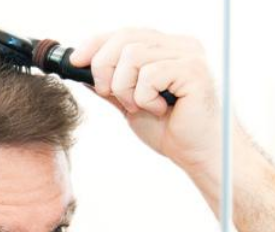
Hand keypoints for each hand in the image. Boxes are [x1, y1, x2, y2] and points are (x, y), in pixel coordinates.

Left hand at [69, 29, 221, 174]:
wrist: (199, 155)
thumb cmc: (171, 131)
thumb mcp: (131, 104)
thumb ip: (113, 84)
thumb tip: (83, 68)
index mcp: (167, 48)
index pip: (126, 33)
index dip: (96, 43)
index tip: (75, 61)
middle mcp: (180, 45)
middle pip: (125, 38)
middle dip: (104, 67)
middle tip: (107, 93)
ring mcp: (189, 55)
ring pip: (133, 55)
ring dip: (125, 87)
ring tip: (140, 107)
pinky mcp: (194, 71)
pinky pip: (150, 74)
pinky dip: (144, 98)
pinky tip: (160, 110)